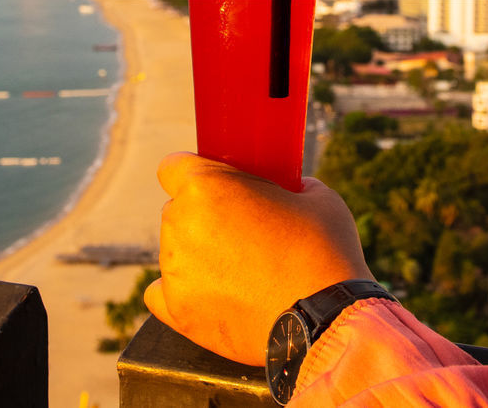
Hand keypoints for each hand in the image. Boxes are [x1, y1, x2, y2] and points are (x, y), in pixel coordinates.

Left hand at [144, 151, 372, 365]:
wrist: (325, 321)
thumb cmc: (322, 252)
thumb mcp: (314, 196)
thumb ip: (283, 185)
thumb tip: (284, 190)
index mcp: (205, 187)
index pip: (173, 167)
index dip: (196, 173)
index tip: (218, 186)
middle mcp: (179, 224)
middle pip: (177, 210)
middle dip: (204, 216)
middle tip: (243, 230)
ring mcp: (174, 270)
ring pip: (175, 249)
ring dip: (199, 253)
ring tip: (243, 271)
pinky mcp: (177, 310)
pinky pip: (162, 291)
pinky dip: (184, 290)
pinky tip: (214, 292)